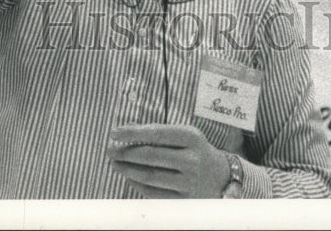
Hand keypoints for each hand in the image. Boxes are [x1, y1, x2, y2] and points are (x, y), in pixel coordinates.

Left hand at [107, 123, 230, 198]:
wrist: (220, 176)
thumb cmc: (195, 150)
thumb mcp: (183, 134)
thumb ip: (158, 132)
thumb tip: (126, 130)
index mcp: (191, 137)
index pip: (155, 133)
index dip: (132, 133)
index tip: (114, 132)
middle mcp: (191, 159)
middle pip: (150, 156)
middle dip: (125, 153)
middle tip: (110, 150)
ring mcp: (188, 181)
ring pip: (149, 176)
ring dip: (127, 169)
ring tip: (115, 164)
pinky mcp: (184, 200)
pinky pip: (154, 193)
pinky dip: (137, 184)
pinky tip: (129, 176)